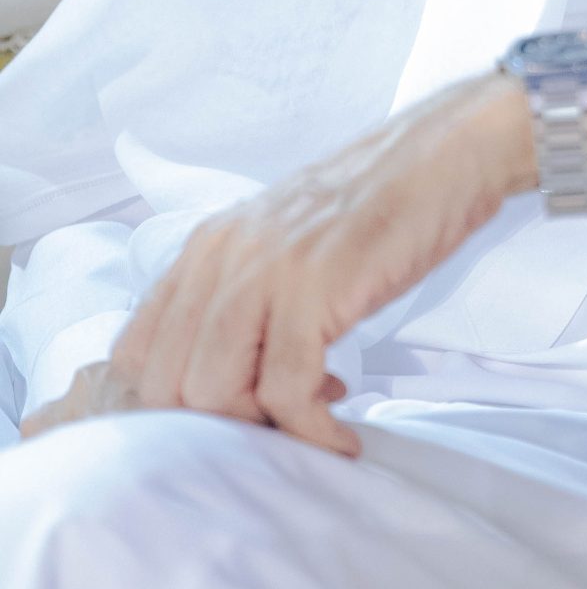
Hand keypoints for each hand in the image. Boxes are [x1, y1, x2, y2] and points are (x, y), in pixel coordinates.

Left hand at [21, 68, 586, 453]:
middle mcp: (221, 257)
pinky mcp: (315, 290)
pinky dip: (313, 431)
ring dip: (263, 429)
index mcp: (207, 246)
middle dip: (219, 427)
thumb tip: (235, 379)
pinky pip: (287, 390)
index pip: (136, 351)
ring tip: (315, 421)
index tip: (237, 412)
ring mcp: (265, 272)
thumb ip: (247, 295)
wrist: (449, 154)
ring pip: (215, 392)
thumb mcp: (287, 241)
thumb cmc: (381, 205)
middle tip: (279, 423)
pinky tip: (344, 435)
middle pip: (168, 385)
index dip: (175, 403)